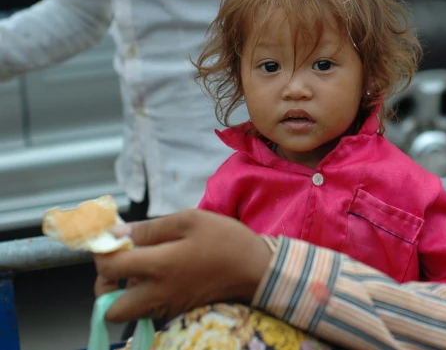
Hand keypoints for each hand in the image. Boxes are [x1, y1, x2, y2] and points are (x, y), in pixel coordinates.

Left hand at [93, 209, 272, 322]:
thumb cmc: (226, 240)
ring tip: (142, 269)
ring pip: (129, 313)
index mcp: (159, 266)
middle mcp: (158, 294)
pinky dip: (146, 297)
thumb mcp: (191, 220)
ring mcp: (168, 307)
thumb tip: (118, 233)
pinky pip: (149, 311)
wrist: (257, 270)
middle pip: (110, 308)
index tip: (111, 240)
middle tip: (120, 265)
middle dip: (106, 287)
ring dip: (125, 294)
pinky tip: (162, 276)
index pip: (109, 268)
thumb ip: (151, 228)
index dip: (102, 252)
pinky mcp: (178, 312)